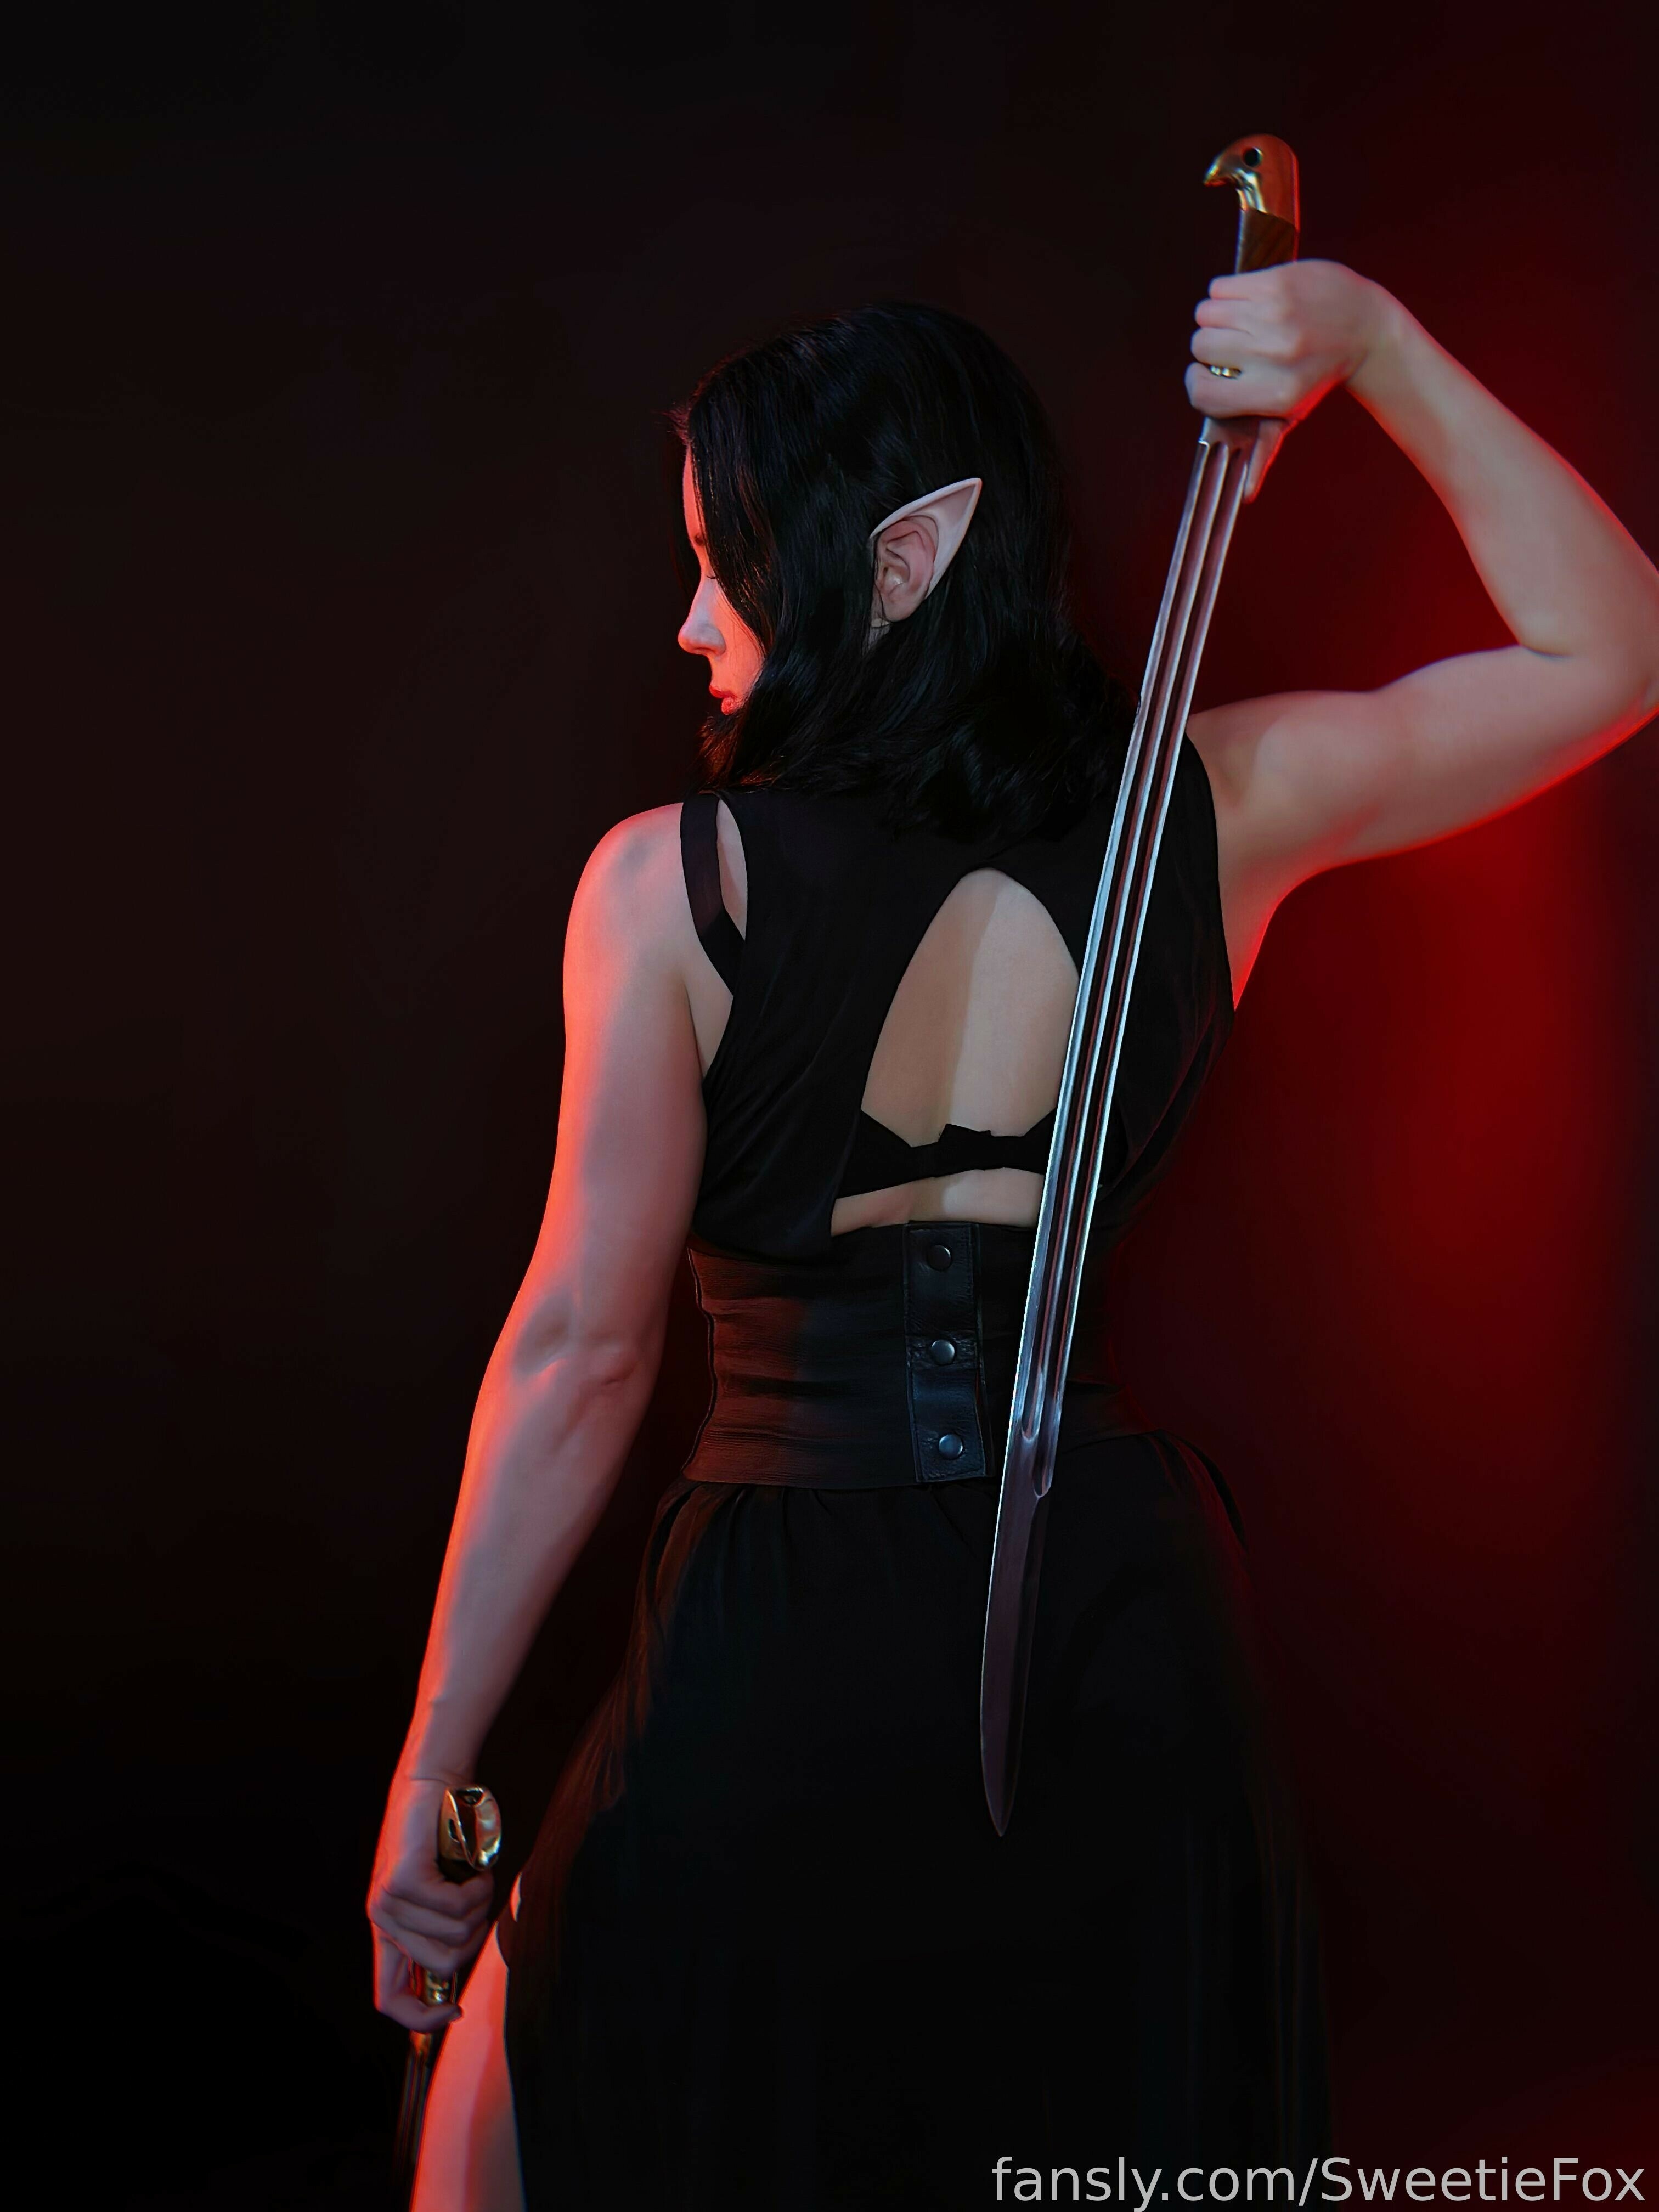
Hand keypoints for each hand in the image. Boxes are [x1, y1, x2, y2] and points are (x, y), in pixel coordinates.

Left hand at [366, 1771, 495, 2029]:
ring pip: (456, 1934)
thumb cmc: (446, 1836)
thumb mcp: (440, 1892)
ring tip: (470, 1874)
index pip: (389, 2000)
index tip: (456, 2010)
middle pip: (444, 1964)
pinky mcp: (404, 1879)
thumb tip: (459, 1972)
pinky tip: (470, 1864)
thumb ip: (441, 1929)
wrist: (434, 1780)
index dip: (422, 2020)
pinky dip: (478, 1886)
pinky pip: (457, 1906)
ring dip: (479, 1905)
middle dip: (475, 1935)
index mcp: (388, 1930)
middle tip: (476, 1898)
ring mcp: (389, 1901)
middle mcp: (382, 1920)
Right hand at [1186, 260, 1396, 497]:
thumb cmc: (1318, 375)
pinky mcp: (1277, 282)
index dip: (1198, 384)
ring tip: (1244, 325)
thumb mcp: (1292, 412)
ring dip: (1217, 319)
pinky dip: (1227, 294)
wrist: (1366, 327)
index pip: (1202, 394)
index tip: (1209, 379)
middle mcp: (1274, 355)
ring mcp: (1275, 315)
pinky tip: (1251, 302)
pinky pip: (1221, 287)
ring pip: (1206, 314)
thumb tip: (1245, 492)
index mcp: (1274, 395)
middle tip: (1237, 348)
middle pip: (1200, 347)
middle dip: (1211, 348)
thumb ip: (1263, 446)